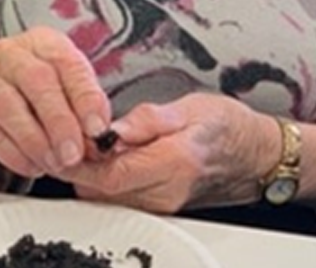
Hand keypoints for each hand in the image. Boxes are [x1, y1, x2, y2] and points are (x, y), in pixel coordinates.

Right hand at [0, 27, 111, 180]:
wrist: (11, 99)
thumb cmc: (50, 89)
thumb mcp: (75, 85)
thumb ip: (88, 104)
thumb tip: (101, 136)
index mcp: (44, 43)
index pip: (66, 63)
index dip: (84, 98)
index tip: (98, 128)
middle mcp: (12, 56)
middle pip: (36, 82)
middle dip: (59, 122)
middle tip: (75, 153)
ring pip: (9, 109)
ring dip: (37, 143)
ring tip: (57, 162)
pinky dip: (17, 156)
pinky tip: (36, 164)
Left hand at [60, 92, 280, 212]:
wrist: (256, 154)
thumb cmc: (227, 128)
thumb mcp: (188, 108)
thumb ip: (147, 121)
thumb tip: (112, 130)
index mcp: (173, 163)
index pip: (109, 176)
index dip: (77, 164)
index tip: (59, 145)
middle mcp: (165, 192)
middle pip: (100, 191)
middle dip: (78, 166)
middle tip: (70, 136)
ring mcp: (162, 204)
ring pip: (106, 197)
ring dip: (90, 173)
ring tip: (90, 143)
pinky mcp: (159, 207)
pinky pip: (119, 198)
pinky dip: (105, 180)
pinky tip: (107, 157)